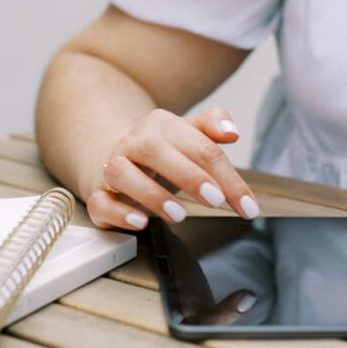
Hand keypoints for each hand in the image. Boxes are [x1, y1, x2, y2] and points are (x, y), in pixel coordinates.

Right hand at [86, 108, 259, 229]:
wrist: (119, 158)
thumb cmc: (164, 152)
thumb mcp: (190, 134)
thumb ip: (213, 125)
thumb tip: (232, 132)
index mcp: (160, 125)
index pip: (199, 146)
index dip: (228, 177)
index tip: (247, 207)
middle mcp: (133, 143)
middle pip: (155, 150)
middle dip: (188, 176)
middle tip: (215, 200)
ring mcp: (112, 168)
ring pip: (120, 173)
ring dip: (151, 194)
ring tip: (179, 214)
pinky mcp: (99, 195)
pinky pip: (100, 201)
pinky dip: (119, 212)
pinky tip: (140, 222)